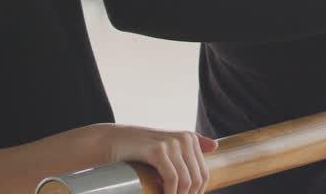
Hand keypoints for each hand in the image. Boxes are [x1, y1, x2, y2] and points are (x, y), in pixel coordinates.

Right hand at [98, 124, 217, 193]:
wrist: (110, 141)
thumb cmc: (137, 149)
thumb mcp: (165, 146)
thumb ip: (189, 146)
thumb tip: (215, 146)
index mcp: (189, 138)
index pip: (204, 174)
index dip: (197, 193)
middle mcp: (184, 138)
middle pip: (198, 178)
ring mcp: (172, 143)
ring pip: (187, 181)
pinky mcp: (158, 150)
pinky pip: (173, 179)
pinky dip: (170, 193)